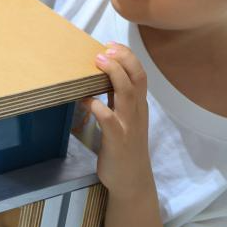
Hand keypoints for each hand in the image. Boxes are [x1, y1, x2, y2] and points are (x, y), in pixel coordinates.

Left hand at [83, 42, 155, 198]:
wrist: (132, 181)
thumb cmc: (124, 147)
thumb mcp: (124, 119)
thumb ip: (116, 99)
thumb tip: (99, 76)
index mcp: (138, 106)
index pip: (139, 74)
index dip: (127, 56)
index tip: (111, 44)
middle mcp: (136, 112)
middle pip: (137, 79)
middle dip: (123, 59)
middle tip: (106, 48)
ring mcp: (128, 126)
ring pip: (127, 94)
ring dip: (114, 75)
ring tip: (99, 61)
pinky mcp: (117, 141)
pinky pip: (109, 121)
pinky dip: (99, 107)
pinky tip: (86, 100)